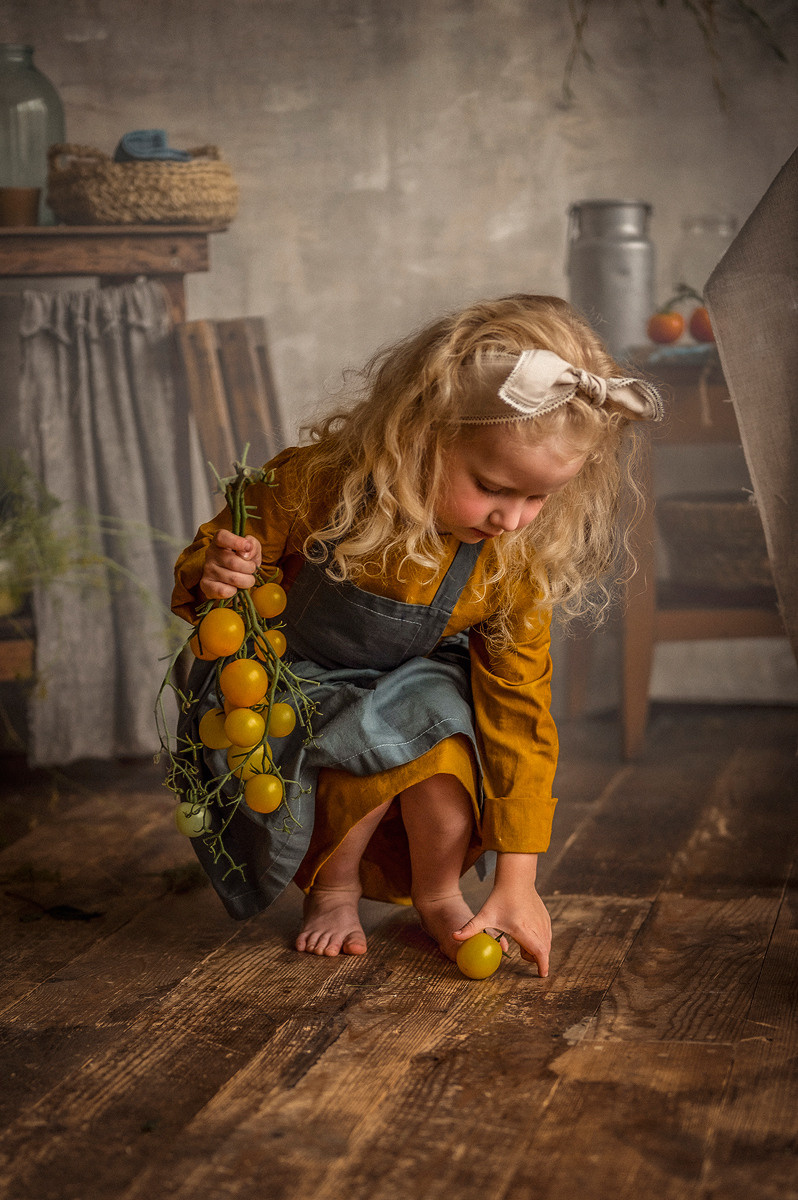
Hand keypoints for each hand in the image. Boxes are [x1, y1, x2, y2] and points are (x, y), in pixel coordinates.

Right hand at [200, 530, 261, 598]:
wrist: (234, 581)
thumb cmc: (243, 562)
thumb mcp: (252, 550)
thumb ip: (253, 545)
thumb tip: (245, 553)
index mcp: (220, 541)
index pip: (222, 537)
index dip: (235, 541)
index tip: (247, 546)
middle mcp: (211, 553)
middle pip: (234, 562)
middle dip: (249, 569)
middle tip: (251, 570)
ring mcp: (207, 569)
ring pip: (233, 578)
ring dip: (246, 581)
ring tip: (245, 579)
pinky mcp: (206, 585)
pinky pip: (224, 591)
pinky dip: (234, 592)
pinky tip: (234, 588)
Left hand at [452, 853, 551, 976]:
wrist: (516, 879)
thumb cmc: (499, 898)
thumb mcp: (484, 915)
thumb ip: (470, 928)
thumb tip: (454, 936)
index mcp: (523, 930)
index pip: (539, 952)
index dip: (542, 965)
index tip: (542, 975)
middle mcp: (536, 927)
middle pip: (542, 951)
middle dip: (535, 958)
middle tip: (521, 954)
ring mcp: (543, 922)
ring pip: (546, 943)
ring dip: (537, 949)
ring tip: (522, 942)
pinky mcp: (545, 918)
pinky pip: (547, 935)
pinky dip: (541, 940)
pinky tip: (528, 933)